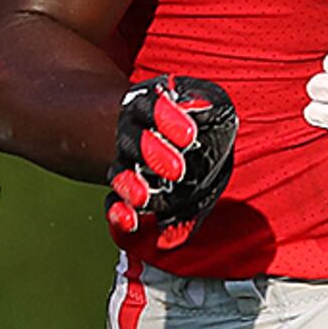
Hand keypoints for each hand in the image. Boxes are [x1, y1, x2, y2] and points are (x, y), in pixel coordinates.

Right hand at [108, 75, 233, 246]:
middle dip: (152, 154)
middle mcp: (133, 133)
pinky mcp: (127, 193)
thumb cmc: (203, 122)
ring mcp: (128, 165)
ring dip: (129, 186)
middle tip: (177, 170)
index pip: (150, 106)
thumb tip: (205, 107)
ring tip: (142, 198)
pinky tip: (130, 223)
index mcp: (151, 106)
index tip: (190, 135)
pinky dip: (119, 213)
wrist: (189, 146)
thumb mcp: (213, 107)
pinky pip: (114, 202)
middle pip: (134, 140)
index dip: (166, 118)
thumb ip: (210, 106)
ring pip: (121, 172)